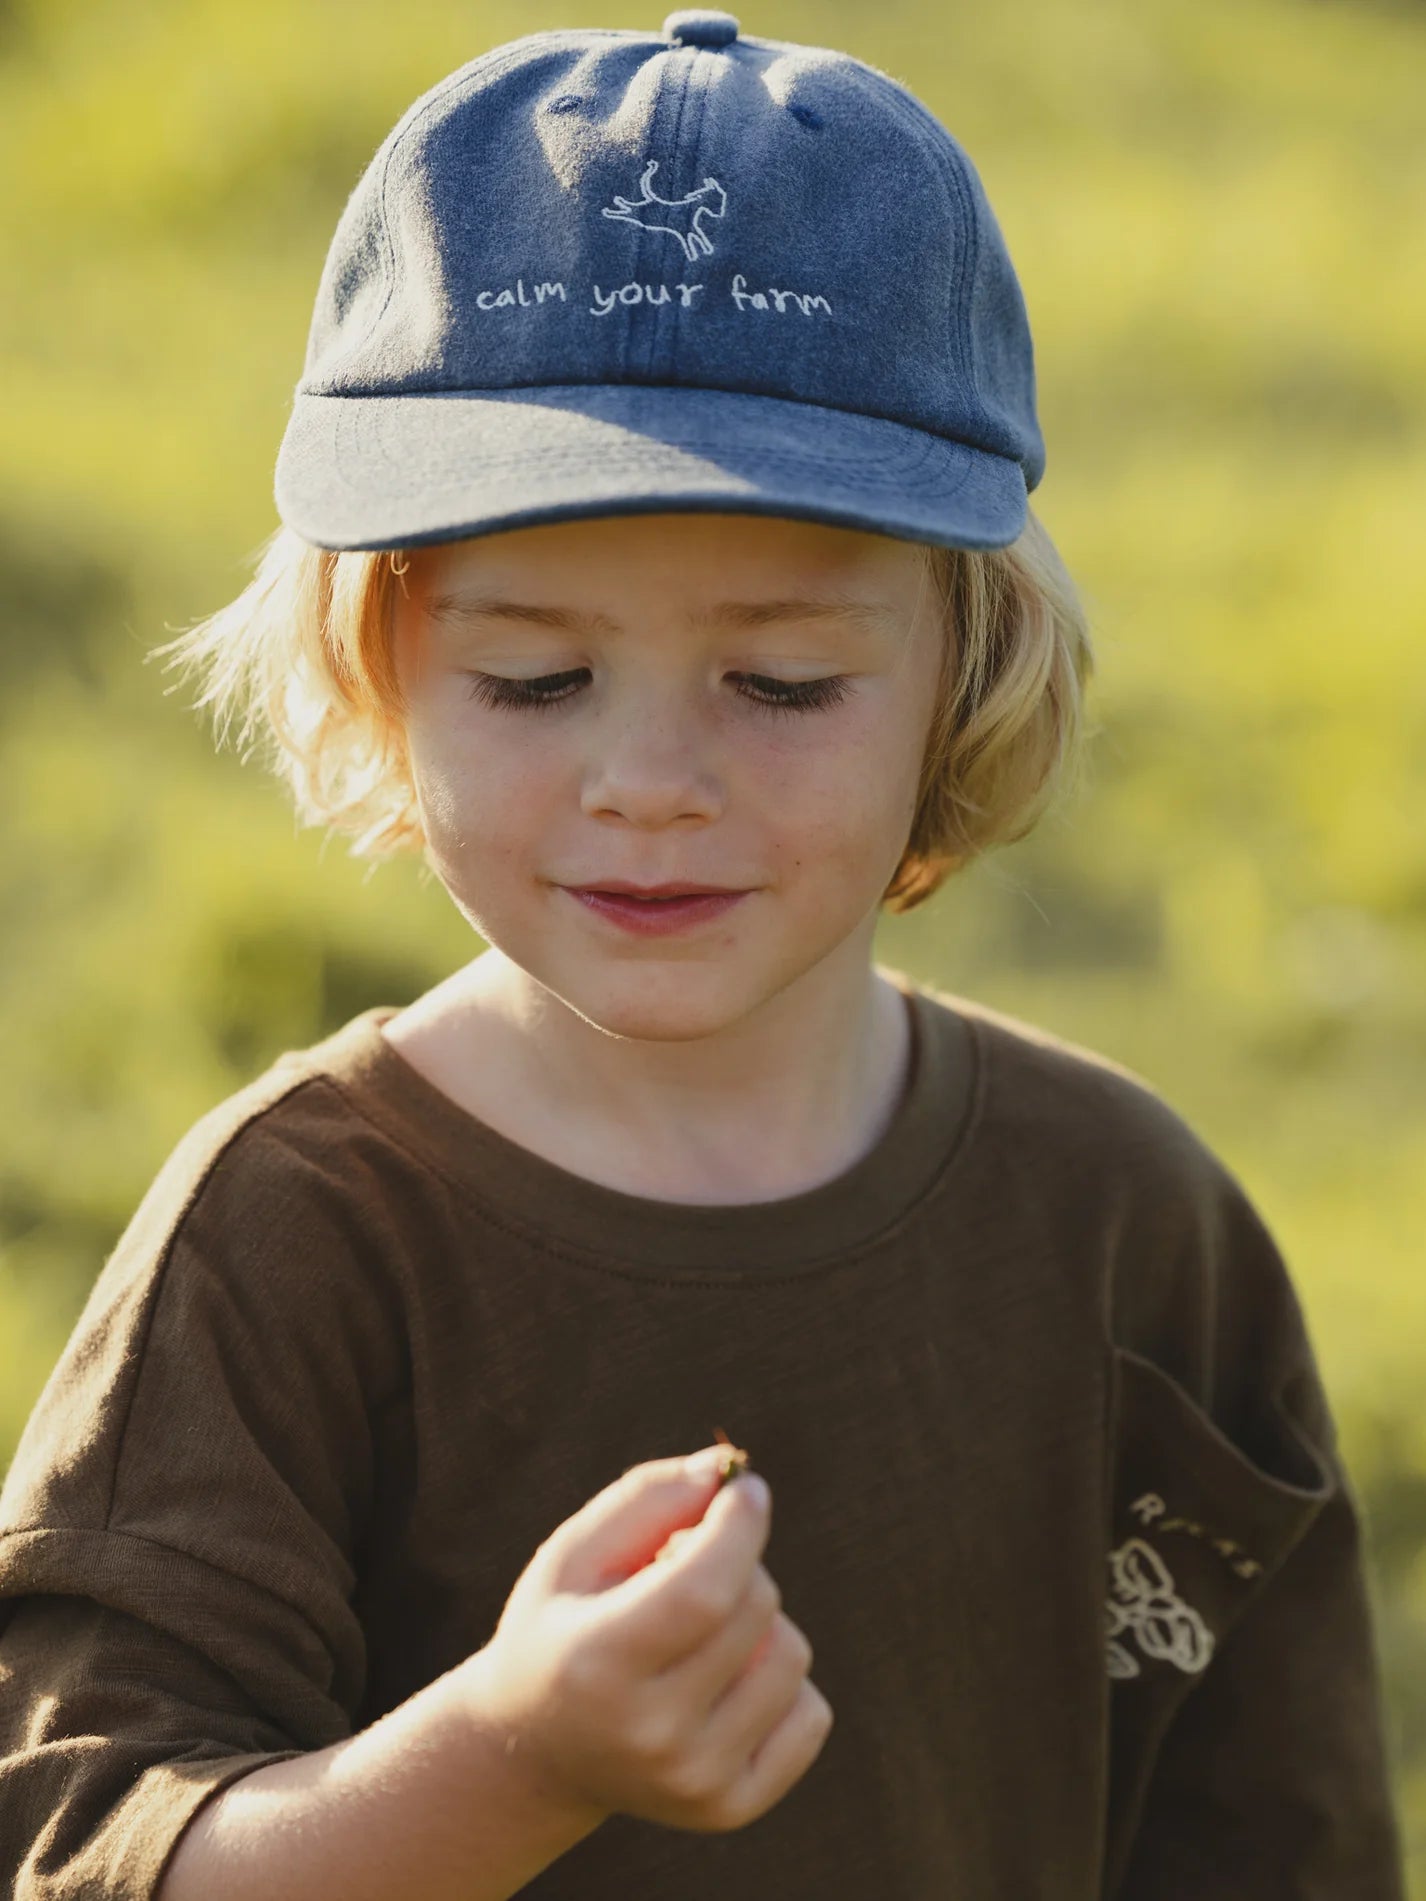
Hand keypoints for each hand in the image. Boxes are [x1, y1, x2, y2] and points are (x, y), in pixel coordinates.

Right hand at [462, 1448, 833, 1833]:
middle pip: (755, 1606)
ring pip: (791, 1654)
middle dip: (735, 1561)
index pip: (703, 1591)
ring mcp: (695, 1781)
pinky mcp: (731, 1808)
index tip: (745, 1489)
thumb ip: (647, 1500)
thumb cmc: (562, 1627)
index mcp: (597, 1666)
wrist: (537, 1750)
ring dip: (759, 1621)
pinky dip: (779, 1680)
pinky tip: (722, 1682)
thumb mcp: (575, 1552)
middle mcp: (650, 1735)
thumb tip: (725, 1476)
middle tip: (684, 1570)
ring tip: (698, 1633)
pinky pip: (811, 1712)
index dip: (738, 1527)